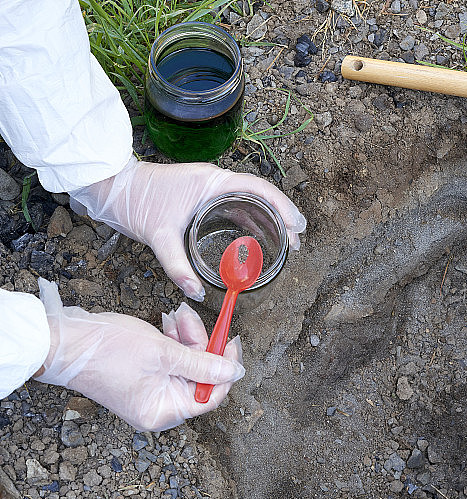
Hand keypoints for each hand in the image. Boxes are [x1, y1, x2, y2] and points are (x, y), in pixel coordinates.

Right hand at [34, 278, 244, 431]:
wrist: (65, 342)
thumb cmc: (106, 351)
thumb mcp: (165, 354)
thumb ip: (204, 364)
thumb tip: (234, 372)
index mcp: (164, 412)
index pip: (211, 396)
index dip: (225, 368)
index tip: (231, 343)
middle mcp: (158, 407)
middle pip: (200, 377)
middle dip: (202, 346)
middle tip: (196, 322)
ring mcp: (150, 391)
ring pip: (187, 364)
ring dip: (187, 338)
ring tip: (178, 317)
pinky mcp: (144, 375)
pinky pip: (171, 359)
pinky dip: (174, 340)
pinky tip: (170, 323)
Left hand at [68, 157, 306, 300]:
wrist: (112, 186)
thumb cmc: (135, 203)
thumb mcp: (158, 236)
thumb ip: (177, 266)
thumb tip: (196, 292)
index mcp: (211, 182)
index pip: (258, 189)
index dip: (282, 206)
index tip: (296, 225)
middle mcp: (215, 181)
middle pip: (260, 194)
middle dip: (282, 215)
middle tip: (297, 239)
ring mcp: (210, 187)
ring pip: (250, 200)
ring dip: (270, 218)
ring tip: (286, 240)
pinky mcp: (203, 196)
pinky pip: (236, 206)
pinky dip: (252, 220)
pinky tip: (258, 238)